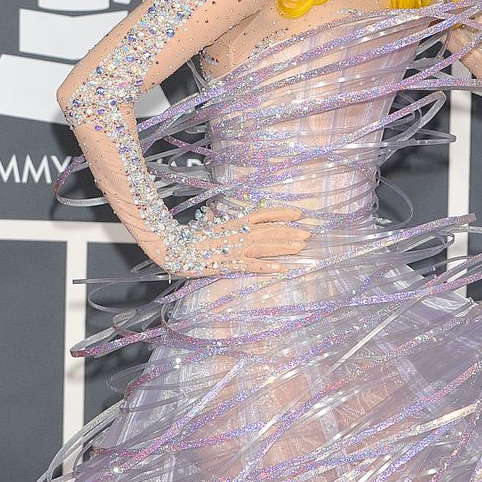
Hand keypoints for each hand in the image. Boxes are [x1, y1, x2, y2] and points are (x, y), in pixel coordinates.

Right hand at [161, 203, 312, 276]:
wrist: (172, 247)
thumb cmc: (188, 238)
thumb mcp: (206, 224)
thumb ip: (217, 219)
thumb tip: (217, 213)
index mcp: (234, 222)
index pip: (263, 213)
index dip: (282, 213)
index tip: (300, 214)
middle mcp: (238, 233)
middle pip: (269, 230)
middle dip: (290, 232)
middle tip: (309, 234)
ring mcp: (234, 248)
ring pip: (265, 246)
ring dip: (284, 247)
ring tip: (301, 248)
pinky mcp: (228, 263)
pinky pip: (252, 265)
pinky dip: (267, 266)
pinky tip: (281, 269)